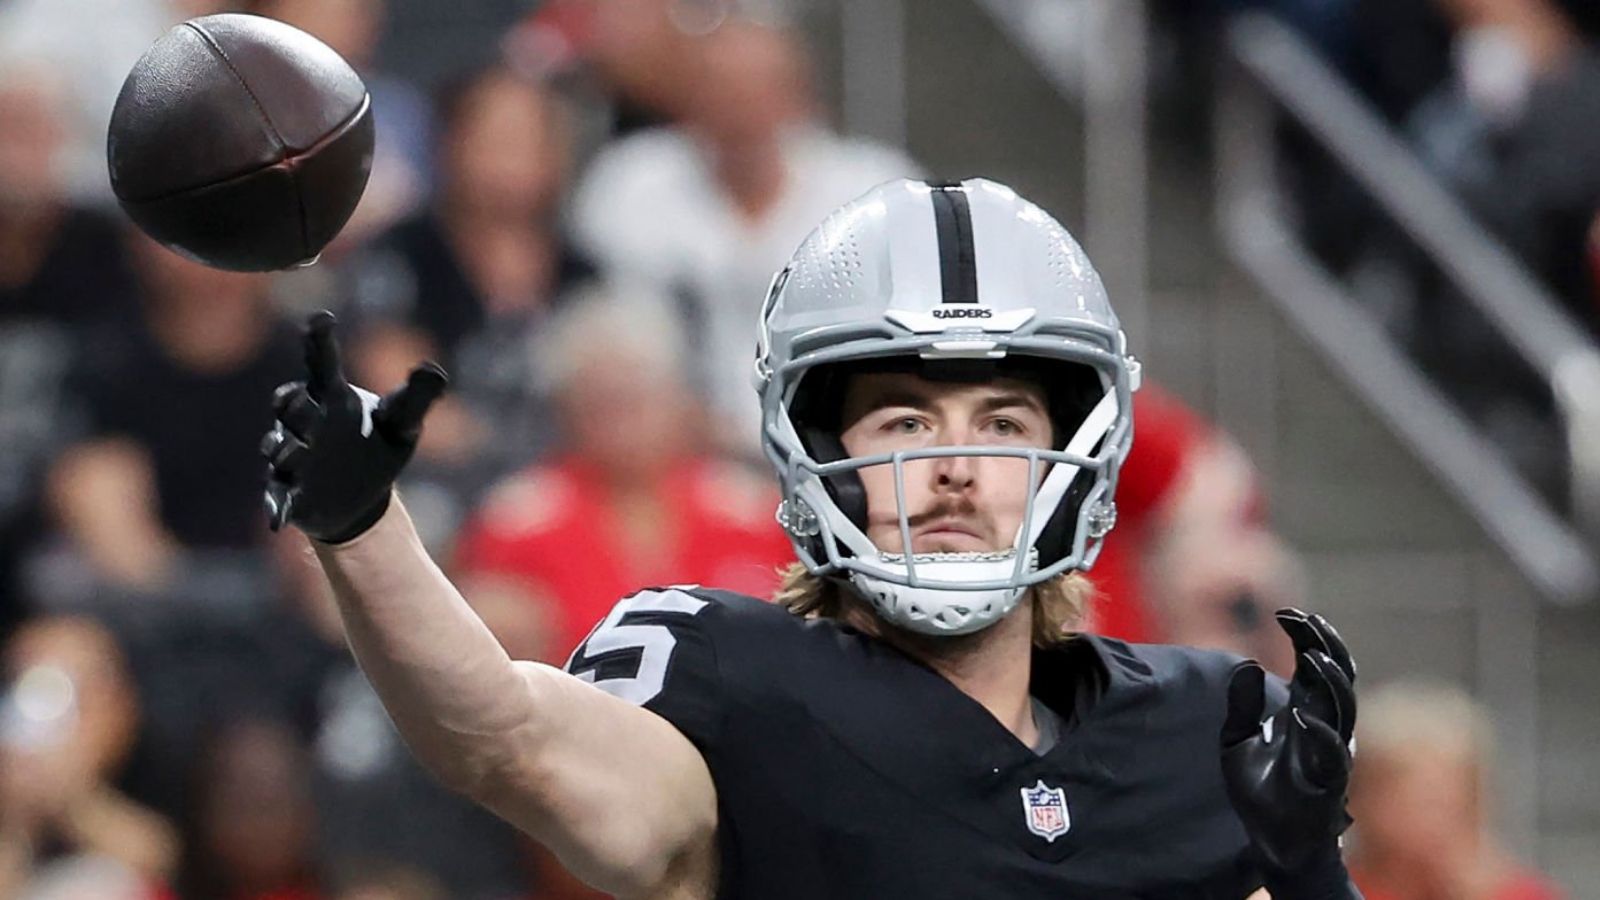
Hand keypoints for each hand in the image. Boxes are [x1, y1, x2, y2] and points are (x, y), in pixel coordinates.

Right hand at [262, 311, 446, 542]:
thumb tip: (435, 370)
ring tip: (301, 455)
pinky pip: (275, 495)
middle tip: (308, 407)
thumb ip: (418, 397)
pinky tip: (278, 520)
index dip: (320, 341)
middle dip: (295, 403)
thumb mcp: (402, 423)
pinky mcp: (286, 489)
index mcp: (332, 397)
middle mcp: (304, 420)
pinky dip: (276, 505)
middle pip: (290, 402)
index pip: (321, 363)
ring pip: (278, 446)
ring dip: (287, 450)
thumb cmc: (379, 447)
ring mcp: (291, 454)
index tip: (322, 318)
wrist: (361, 497)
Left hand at [1220, 608, 1356, 873]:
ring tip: (1312, 656)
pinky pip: (1332, 755)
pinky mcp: (1328, 782)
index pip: (1315, 662)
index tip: (1285, 612)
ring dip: (1330, 681)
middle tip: (1306, 618)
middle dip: (1326, 644)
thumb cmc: (1260, 790)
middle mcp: (1323, 725)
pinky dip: (1319, 734)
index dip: (1306, 634)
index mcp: (1305, 710)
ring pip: (1343, 708)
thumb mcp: (1237, 740)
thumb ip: (1242, 704)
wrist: (1273, 842)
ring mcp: (1329, 752)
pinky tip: (1300, 715)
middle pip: (1338, 675)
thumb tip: (1247, 664)